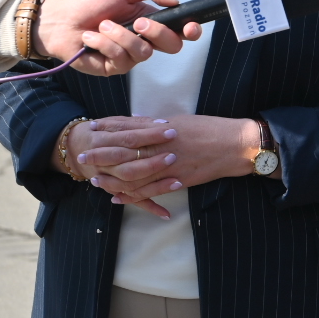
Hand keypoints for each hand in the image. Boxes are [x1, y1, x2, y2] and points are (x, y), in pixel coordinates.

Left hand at [35, 0, 203, 75]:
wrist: (61, 20)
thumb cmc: (91, 4)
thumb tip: (174, 0)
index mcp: (152, 22)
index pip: (181, 31)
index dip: (191, 31)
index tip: (190, 27)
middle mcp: (145, 41)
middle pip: (172, 46)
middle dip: (157, 32)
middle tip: (138, 22)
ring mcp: (130, 57)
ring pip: (144, 52)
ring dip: (120, 35)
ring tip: (102, 26)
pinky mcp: (114, 68)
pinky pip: (120, 59)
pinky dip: (103, 43)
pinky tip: (90, 38)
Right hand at [60, 117, 181, 218]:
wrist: (75, 149)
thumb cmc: (100, 132)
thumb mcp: (112, 123)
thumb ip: (135, 123)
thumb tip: (162, 123)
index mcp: (104, 142)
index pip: (129, 139)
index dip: (150, 136)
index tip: (171, 131)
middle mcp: (105, 164)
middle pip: (129, 166)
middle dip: (152, 163)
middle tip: (173, 156)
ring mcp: (110, 180)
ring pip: (131, 186)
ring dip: (154, 187)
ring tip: (177, 183)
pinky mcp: (116, 190)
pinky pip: (133, 201)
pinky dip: (150, 207)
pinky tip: (167, 214)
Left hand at [87, 114, 262, 210]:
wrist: (236, 146)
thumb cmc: (212, 129)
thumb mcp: (183, 120)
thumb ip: (158, 123)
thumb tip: (136, 119)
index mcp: (163, 130)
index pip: (129, 130)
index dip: (108, 131)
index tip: (92, 130)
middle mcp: (163, 148)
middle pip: (125, 153)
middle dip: (101, 155)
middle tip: (83, 157)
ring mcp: (170, 166)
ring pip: (133, 175)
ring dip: (111, 178)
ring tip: (96, 179)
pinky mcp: (178, 181)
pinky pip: (150, 191)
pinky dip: (132, 196)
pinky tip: (118, 197)